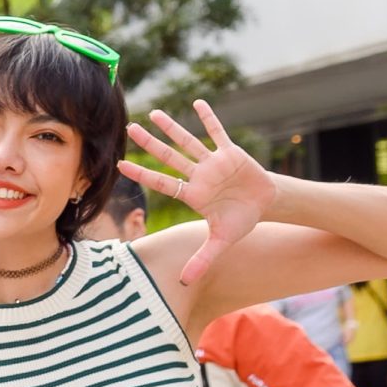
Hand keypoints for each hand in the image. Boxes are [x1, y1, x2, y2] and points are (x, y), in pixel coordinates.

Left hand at [119, 100, 278, 283]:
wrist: (266, 205)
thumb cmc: (240, 221)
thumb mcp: (221, 241)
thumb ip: (202, 259)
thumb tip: (184, 283)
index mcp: (191, 194)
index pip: (161, 182)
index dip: (142, 173)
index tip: (120, 164)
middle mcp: (197, 175)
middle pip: (168, 156)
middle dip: (150, 143)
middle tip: (129, 128)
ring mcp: (212, 163)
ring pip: (187, 141)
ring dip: (172, 128)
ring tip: (154, 113)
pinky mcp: (231, 153)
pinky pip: (217, 133)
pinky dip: (209, 119)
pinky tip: (197, 103)